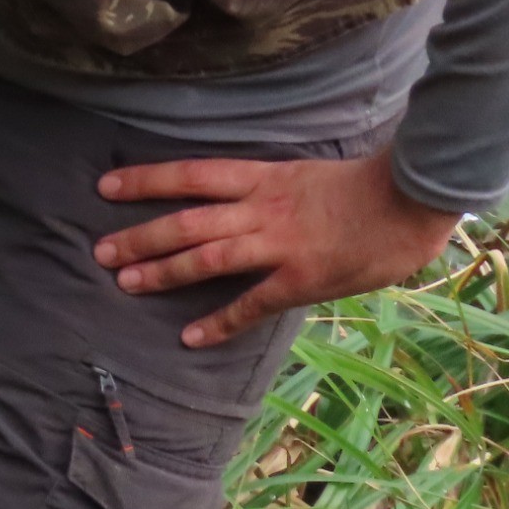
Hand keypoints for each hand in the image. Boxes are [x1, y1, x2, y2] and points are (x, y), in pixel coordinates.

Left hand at [91, 149, 461, 346]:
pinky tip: (191, 336)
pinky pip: (252, 303)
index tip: (105, 186)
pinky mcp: (301, 279)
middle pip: (185, 221)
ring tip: (125, 284)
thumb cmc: (360, 185)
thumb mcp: (300, 172)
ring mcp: (278, 244)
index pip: (188, 174)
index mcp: (258, 177)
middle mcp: (258, 208)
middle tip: (100, 251)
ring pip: (206, 257)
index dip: (144, 180)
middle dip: (140, 236)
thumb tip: (231, 200)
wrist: (408, 200)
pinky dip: (220, 321)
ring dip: (163, 272)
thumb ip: (264, 188)